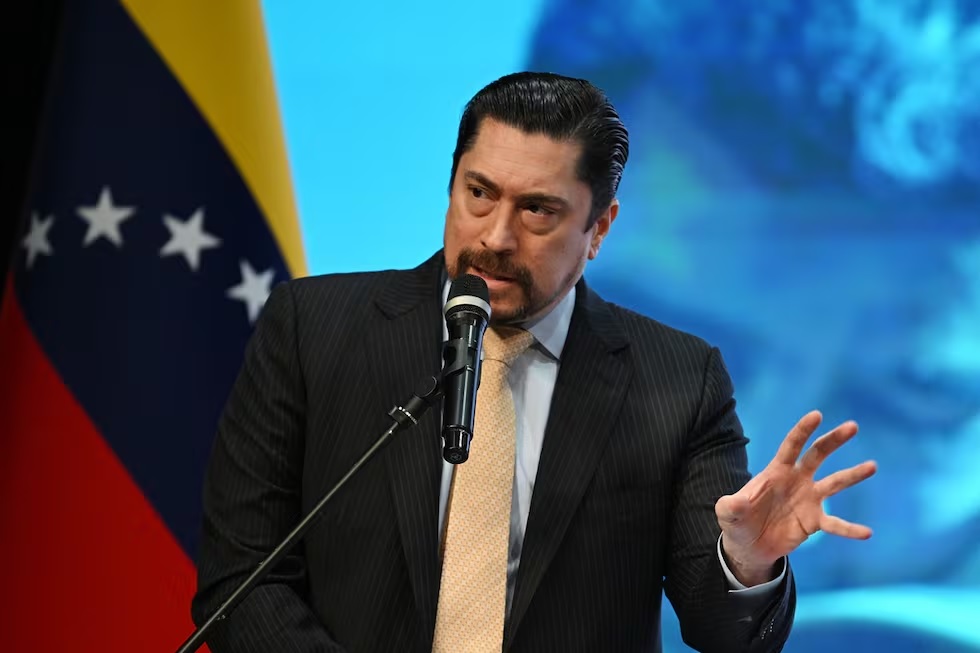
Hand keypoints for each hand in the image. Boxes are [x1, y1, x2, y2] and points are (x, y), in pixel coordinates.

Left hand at [715, 410, 876, 585]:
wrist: (749, 546)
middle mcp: (797, 480)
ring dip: (853, 474)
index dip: (802, 431)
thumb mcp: (727, 513)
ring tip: (872, 465)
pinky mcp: (814, 521)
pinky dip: (850, 529)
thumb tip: (736, 503)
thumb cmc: (737, 521)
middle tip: (852, 426)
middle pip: (818, 455)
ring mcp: (809, 499)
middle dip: (834, 440)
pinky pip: (835, 524)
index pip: (791, 446)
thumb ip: (731, 506)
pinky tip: (866, 532)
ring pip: (835, 483)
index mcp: (776, 471)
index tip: (817, 415)